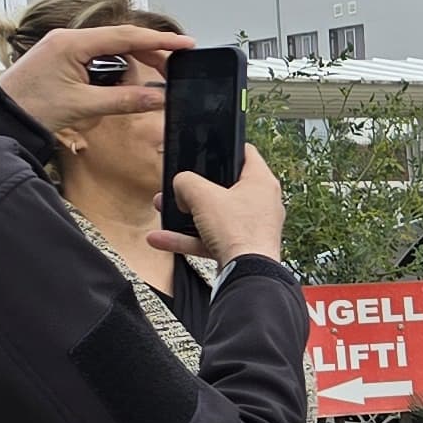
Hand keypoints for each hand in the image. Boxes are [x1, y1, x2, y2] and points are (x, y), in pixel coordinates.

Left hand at [0, 24, 174, 140]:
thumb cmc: (27, 107)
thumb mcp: (82, 106)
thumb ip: (124, 101)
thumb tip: (157, 98)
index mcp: (72, 42)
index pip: (126, 36)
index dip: (160, 40)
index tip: (185, 44)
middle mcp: (67, 39)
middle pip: (120, 38)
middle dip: (150, 49)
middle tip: (175, 65)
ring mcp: (62, 47)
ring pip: (109, 46)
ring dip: (134, 57)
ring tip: (156, 72)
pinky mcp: (60, 59)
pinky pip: (96, 55)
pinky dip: (116, 65)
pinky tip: (126, 78)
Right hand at [148, 142, 285, 264]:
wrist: (247, 274)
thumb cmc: (237, 232)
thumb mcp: (202, 196)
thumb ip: (186, 182)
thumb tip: (180, 185)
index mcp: (261, 182)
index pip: (245, 153)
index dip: (225, 148)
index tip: (210, 149)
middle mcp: (261, 203)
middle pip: (224, 187)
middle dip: (195, 189)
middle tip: (178, 188)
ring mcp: (251, 227)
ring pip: (214, 215)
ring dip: (186, 214)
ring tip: (164, 209)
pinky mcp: (241, 248)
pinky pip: (210, 239)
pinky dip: (187, 239)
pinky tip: (161, 239)